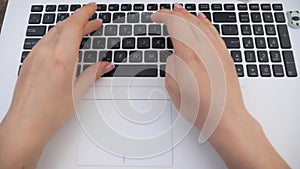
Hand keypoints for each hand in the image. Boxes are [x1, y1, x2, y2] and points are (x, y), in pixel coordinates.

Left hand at [0, 3, 113, 168]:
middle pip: (64, 25)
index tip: (93, 9)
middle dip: (81, 20)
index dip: (85, 13)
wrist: (25, 124)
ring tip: (81, 30)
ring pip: (53, 31)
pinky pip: (44, 40)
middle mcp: (45, 53)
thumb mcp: (77, 92)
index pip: (74, 25)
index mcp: (60, 58)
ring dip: (68, 27)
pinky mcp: (28, 60)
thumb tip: (105, 65)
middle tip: (93, 22)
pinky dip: (57, 36)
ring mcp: (34, 55)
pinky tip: (62, 43)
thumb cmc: (49, 113)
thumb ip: (93, 74)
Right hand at [151, 5, 245, 130]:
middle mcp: (205, 50)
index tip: (157, 17)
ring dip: (189, 15)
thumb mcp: (174, 89)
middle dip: (175, 13)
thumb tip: (174, 56)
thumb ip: (171, 66)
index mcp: (189, 57)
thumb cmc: (202, 108)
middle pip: (188, 21)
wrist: (225, 117)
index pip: (175, 25)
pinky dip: (207, 23)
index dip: (164, 16)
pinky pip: (215, 33)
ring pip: (202, 24)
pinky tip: (202, 20)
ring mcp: (217, 52)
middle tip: (166, 12)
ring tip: (180, 11)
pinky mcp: (225, 56)